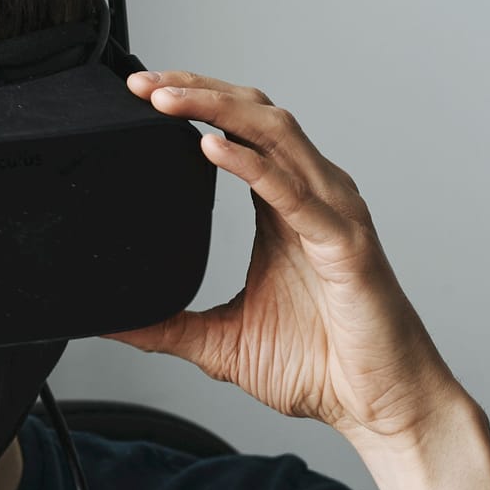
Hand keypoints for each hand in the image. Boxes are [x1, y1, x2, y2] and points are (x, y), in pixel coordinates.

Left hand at [106, 70, 472, 454]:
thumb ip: (167, 326)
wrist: (380, 407)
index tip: (138, 92)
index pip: (237, 130)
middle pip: (254, 114)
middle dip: (196, 89)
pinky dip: (251, 165)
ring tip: (164, 99)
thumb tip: (110, 321)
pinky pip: (293, 192)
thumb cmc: (321, 367)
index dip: (192, 102)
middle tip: (139, 82)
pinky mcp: (344, 244)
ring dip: (217, 109)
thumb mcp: (222, 342)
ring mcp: (331, 213)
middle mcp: (311, 195)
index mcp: (283, 206)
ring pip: (275, 134)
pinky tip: (212, 149)